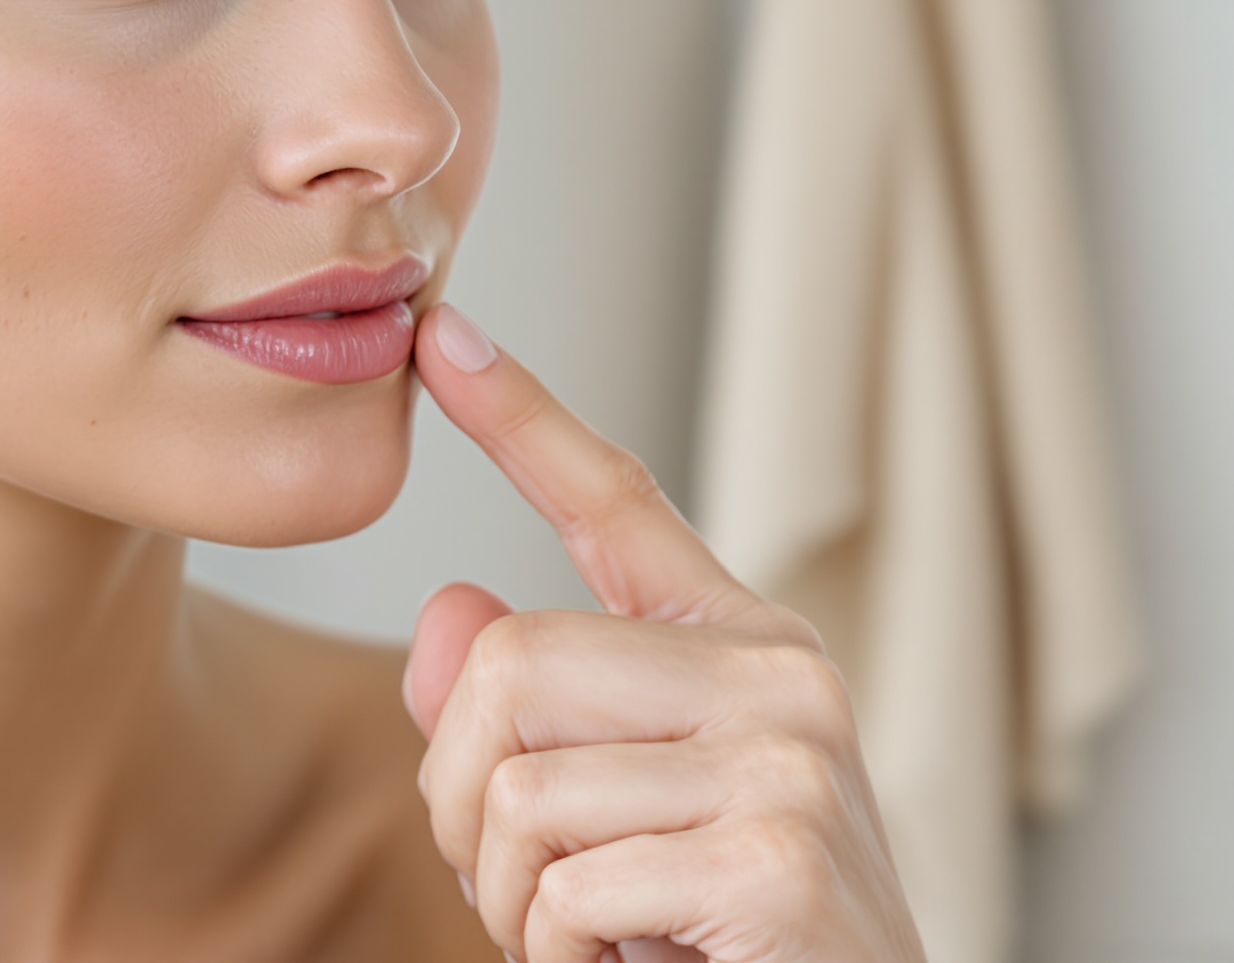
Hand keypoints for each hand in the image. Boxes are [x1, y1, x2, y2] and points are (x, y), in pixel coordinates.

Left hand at [402, 305, 924, 962]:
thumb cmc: (719, 946)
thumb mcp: (606, 824)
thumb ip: (523, 727)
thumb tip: (445, 610)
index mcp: (743, 651)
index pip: (617, 503)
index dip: (521, 418)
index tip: (443, 333)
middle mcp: (780, 678)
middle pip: (507, 666)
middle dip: (463, 805)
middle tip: (524, 896)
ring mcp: (789, 761)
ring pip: (520, 791)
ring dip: (514, 905)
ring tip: (598, 944)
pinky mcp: (778, 857)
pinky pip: (568, 889)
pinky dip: (561, 961)